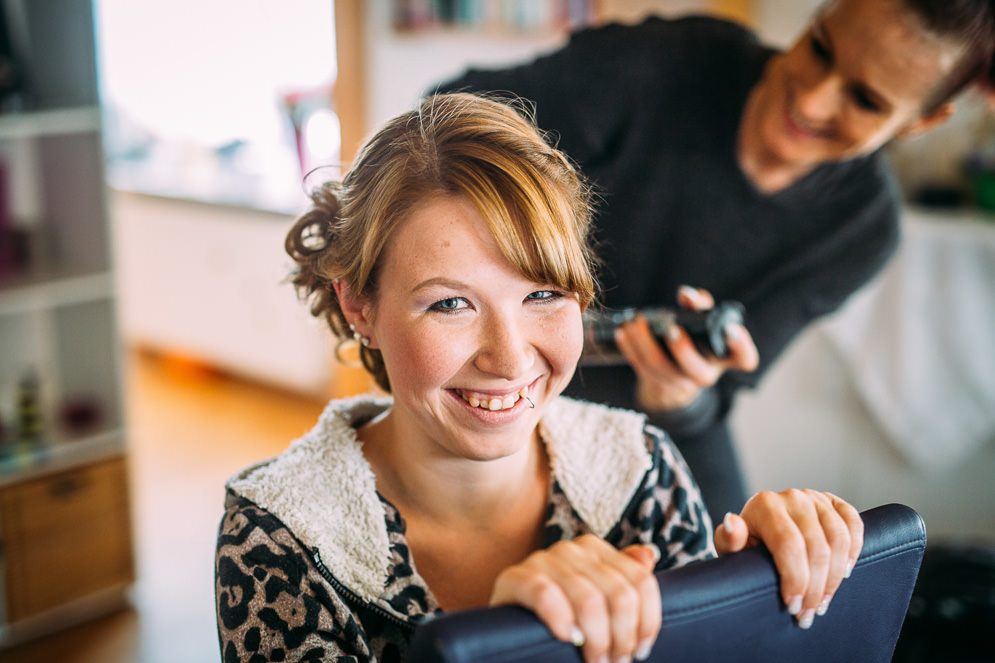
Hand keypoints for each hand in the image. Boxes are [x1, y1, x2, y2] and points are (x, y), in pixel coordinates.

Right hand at [490, 534, 661, 662]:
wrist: (510, 631)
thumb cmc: (560, 619)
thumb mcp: (596, 601)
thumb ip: (624, 577)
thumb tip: (648, 555)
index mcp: (594, 549)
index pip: (640, 581)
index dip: (648, 621)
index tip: (641, 650)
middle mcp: (570, 549)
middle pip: (620, 594)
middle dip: (622, 637)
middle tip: (615, 662)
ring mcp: (541, 560)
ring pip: (589, 600)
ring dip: (597, 639)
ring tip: (594, 660)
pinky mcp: (513, 578)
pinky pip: (545, 595)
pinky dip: (561, 619)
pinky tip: (567, 637)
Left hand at [615, 286, 758, 411]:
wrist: (673, 368)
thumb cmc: (694, 335)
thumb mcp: (701, 318)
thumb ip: (698, 304)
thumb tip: (687, 295)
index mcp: (725, 358)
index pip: (744, 358)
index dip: (741, 347)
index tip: (730, 329)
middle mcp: (706, 374)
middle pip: (699, 373)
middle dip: (684, 351)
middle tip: (672, 329)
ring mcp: (680, 383)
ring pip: (662, 371)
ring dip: (646, 346)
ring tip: (636, 323)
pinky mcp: (655, 382)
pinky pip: (640, 369)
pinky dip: (630, 350)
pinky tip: (623, 332)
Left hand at [714, 489, 864, 628]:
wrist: (760, 529)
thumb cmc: (745, 544)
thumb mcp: (731, 547)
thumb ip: (728, 539)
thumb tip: (732, 523)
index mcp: (764, 505)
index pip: (789, 544)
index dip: (796, 579)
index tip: (793, 606)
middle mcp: (792, 497)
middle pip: (817, 548)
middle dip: (815, 588)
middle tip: (807, 614)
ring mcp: (815, 498)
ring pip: (839, 540)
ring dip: (835, 578)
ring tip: (823, 601)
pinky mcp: (833, 502)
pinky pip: (854, 524)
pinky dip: (854, 549)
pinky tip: (844, 571)